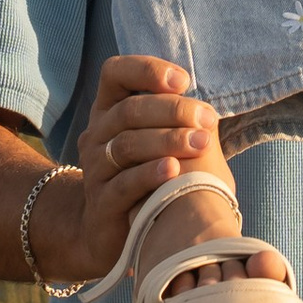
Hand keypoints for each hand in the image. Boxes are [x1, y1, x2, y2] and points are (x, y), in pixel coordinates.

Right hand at [31, 56, 232, 285]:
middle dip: (172, 110)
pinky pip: (124, 183)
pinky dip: (150, 173)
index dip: (147, 70)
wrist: (113, 232)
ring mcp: (94, 169)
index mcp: (107, 110)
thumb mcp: (156, 141)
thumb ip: (175, 122)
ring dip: (168, 140)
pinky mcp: (100, 203)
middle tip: (206, 118)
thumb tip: (208, 113)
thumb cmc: (147, 176)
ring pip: (127, 144)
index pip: (114, 72)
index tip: (184, 81)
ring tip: (200, 143)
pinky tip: (174, 169)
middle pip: (128, 110)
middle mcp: (95, 134)